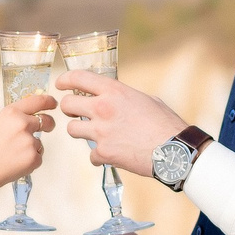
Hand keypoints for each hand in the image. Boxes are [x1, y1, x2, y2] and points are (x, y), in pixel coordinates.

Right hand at [0, 93, 54, 196]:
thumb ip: (12, 120)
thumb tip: (27, 118)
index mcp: (11, 113)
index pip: (37, 101)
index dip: (48, 101)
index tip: (53, 103)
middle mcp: (23, 124)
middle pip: (46, 120)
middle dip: (49, 124)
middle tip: (47, 127)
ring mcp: (30, 142)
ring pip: (39, 142)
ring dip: (31, 148)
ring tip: (11, 156)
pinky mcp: (34, 158)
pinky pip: (38, 157)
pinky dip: (30, 161)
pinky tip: (14, 164)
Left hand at [54, 71, 189, 176]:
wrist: (174, 150)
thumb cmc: (165, 124)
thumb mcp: (145, 99)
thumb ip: (125, 97)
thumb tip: (116, 98)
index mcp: (114, 91)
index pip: (79, 78)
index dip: (65, 80)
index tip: (60, 84)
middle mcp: (103, 109)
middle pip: (67, 104)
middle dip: (68, 108)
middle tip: (74, 112)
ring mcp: (101, 132)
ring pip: (72, 130)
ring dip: (80, 132)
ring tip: (93, 134)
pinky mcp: (104, 153)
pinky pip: (91, 154)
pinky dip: (99, 156)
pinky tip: (111, 154)